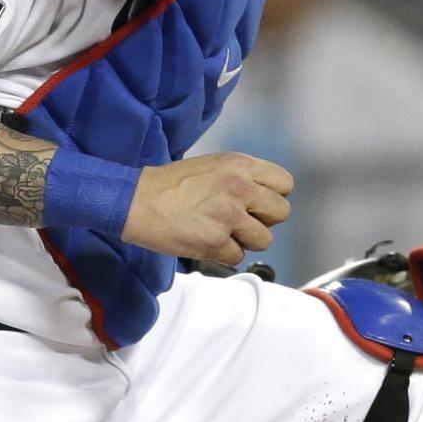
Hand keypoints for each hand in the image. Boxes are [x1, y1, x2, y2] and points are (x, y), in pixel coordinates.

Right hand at [121, 152, 291, 263]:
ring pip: (263, 239)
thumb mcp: (214, 165)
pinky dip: (223, 253)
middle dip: (264, 220)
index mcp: (240, 165)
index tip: (258, 203)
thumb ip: (243, 177)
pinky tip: (205, 239)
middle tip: (240, 220)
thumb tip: (265, 197)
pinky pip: (238, 256)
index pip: (285, 184)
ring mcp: (229, 216)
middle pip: (281, 213)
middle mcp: (239, 188)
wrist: (137, 200)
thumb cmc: (170, 184)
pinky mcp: (216, 241)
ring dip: (244, 240)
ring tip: (220, 230)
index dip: (273, 196)